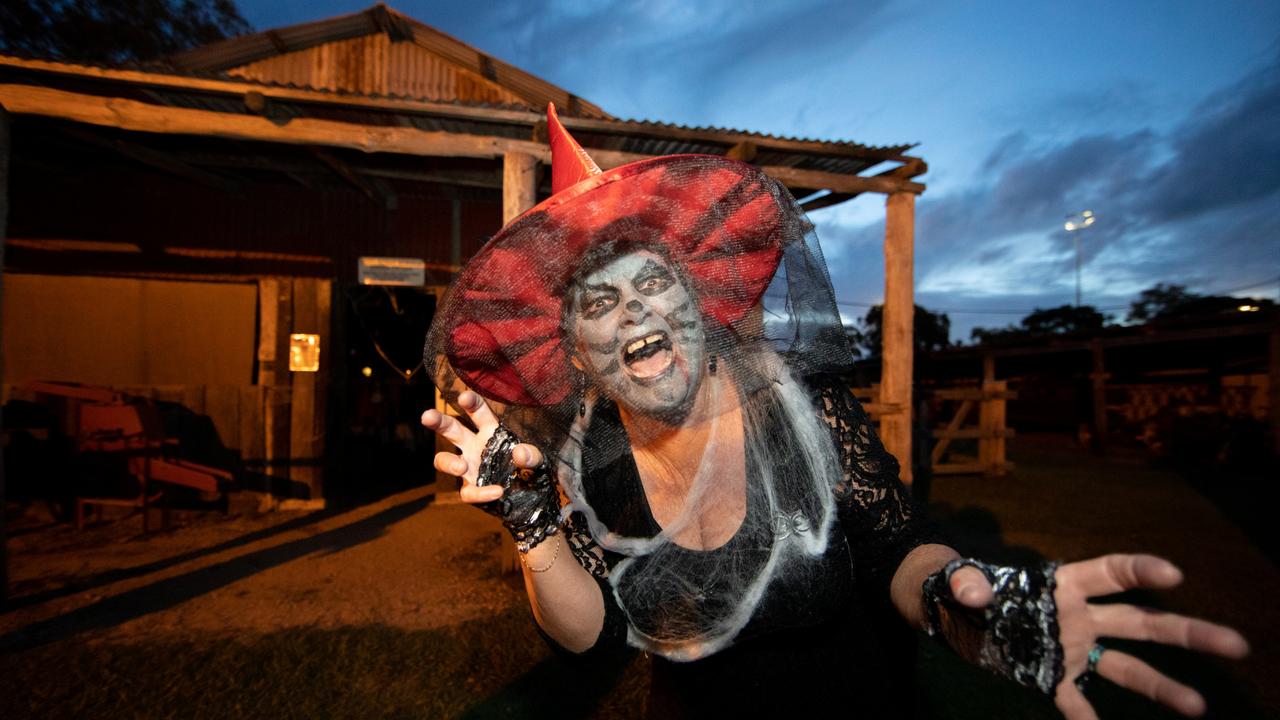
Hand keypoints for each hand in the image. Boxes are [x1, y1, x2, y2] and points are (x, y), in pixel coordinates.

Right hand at [422, 391, 559, 550]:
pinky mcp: (471, 489)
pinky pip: (467, 492)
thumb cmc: (534, 471)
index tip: (465, 396)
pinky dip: (480, 493)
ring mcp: (470, 468)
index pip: (478, 413)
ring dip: (448, 462)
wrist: (534, 501)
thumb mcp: (540, 461)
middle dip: (439, 421)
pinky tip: (496, 492)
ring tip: (461, 467)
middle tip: (427, 416)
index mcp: (492, 432)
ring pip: (444, 460)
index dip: (471, 403)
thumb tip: (520, 452)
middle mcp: (475, 446)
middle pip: (452, 430)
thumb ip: (533, 455)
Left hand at [946, 554, 1248, 718]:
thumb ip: (968, 582)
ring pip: (1126, 667)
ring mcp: (1071, 648)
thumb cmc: (962, 584)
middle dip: (1188, 633)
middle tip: (1236, 644)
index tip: (1173, 574)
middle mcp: (1079, 616)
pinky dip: (1088, 719)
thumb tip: (974, 592)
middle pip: (1141, 623)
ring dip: (1162, 687)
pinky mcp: (1052, 675)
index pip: (1110, 574)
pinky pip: (1077, 701)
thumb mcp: (960, 579)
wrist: (950, 611)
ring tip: (1198, 707)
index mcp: (1063, 585)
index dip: (1140, 571)